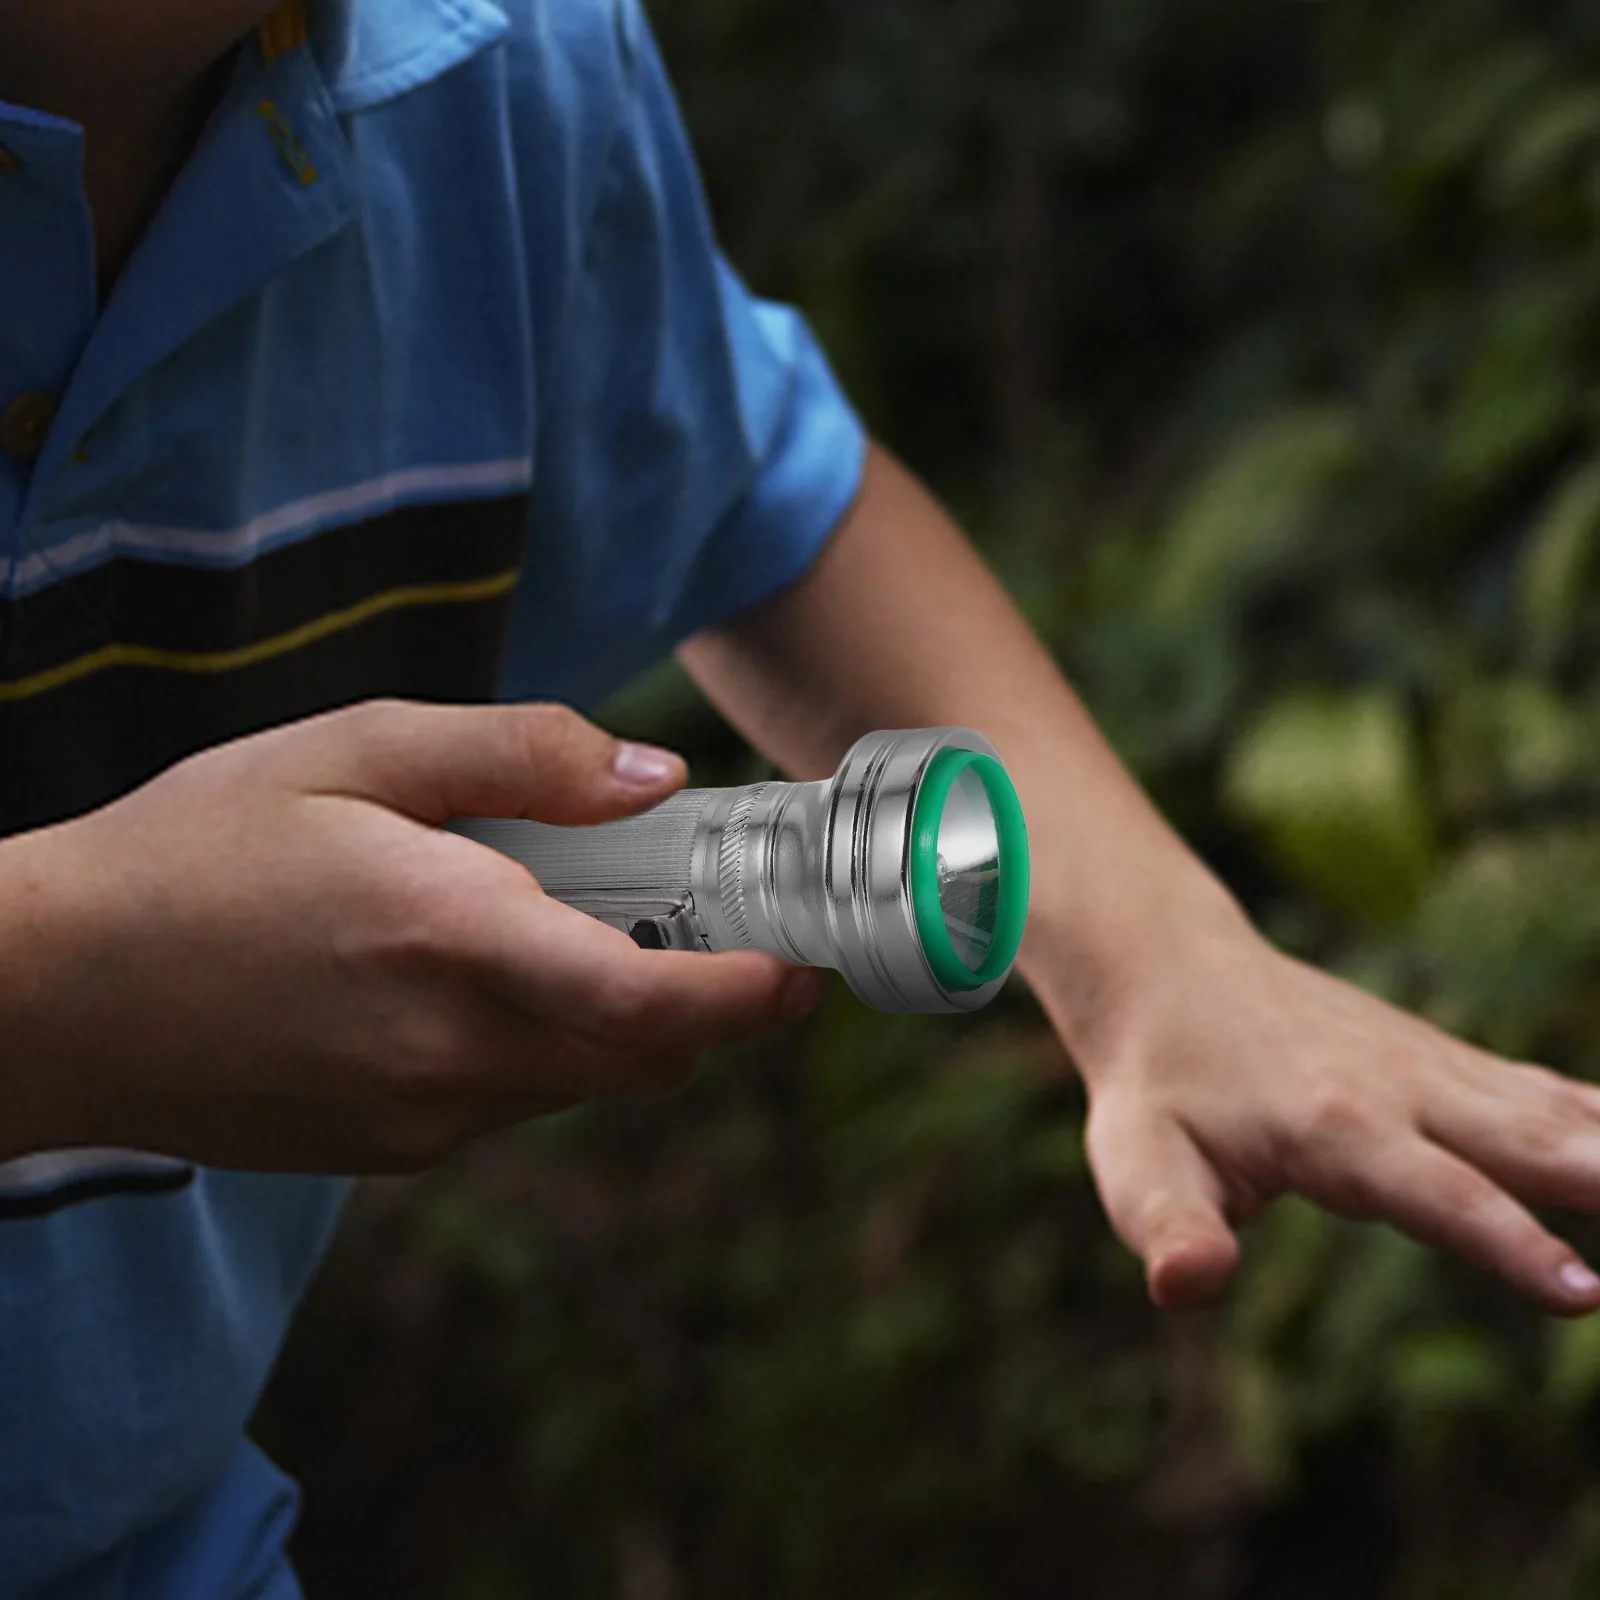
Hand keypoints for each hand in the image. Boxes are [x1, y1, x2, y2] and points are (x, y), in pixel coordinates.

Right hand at [0, 700, 822, 1172]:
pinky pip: (511, 1102)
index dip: (746, 996)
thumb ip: (520, 756)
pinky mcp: (389, 1151)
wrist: (52, 993)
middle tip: (715, 928)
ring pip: (583, 1083)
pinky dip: (538, 1045)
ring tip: (570, 931)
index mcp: (450, 940)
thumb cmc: (196, 849)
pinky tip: (470, 979)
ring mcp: (420, 1119)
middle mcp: (450, 1054)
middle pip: (643, 1057)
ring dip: (617, 1018)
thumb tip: (655, 778)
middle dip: (703, 1004)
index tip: (804, 973)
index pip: (647, 1001)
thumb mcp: (353, 749)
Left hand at [1051, 903, 1599, 1316]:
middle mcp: (1406, 1090)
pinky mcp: (1454, 1066)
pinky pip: (1553, 1092)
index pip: (1436, 1193)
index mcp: (1333, 1128)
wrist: (1175, 978)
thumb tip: (1186, 1285)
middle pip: (1537, 1142)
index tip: (1585, 1292)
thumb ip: (1162, 1226)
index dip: (1506, 1240)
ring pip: (1563, 1112)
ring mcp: (1439, 1070)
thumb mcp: (1133, 1162)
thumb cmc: (1156, 1088)